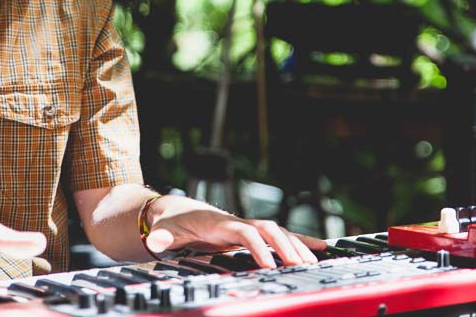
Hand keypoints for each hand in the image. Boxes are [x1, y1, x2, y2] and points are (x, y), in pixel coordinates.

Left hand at [142, 196, 324, 268]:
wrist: (176, 210)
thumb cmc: (172, 221)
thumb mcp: (164, 229)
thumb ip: (161, 237)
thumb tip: (155, 242)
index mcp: (220, 223)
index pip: (245, 232)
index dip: (258, 248)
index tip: (270, 266)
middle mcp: (237, 222)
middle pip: (269, 230)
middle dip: (286, 246)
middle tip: (301, 266)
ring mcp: (246, 226)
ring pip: (278, 232)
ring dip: (297, 245)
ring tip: (314, 262)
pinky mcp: (251, 233)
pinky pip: (280, 236)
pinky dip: (300, 240)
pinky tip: (320, 248)